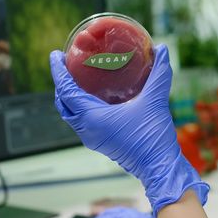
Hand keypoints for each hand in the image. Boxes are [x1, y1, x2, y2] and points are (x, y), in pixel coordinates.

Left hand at [50, 44, 208, 215]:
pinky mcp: (101, 142)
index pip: (66, 91)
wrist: (159, 168)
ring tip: (75, 78)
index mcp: (92, 118)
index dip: (58, 71)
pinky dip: (79, 106)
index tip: (55, 55)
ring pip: (71, 115)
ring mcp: (92, 138)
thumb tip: (162, 48)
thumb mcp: (156, 101)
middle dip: (60, 83)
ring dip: (69, 96)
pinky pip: (81, 121)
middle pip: (63, 104)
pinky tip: (93, 97)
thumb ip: (159, 73)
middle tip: (64, 63)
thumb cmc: (153, 138)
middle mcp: (87, 129)